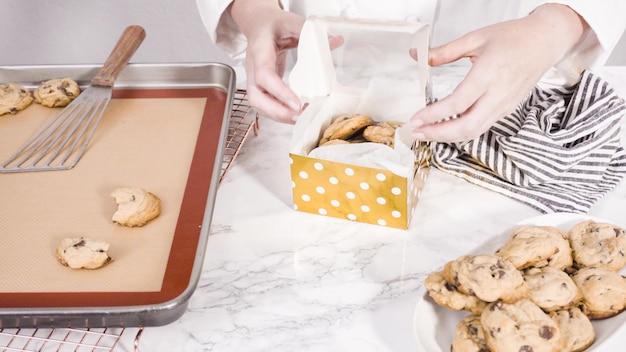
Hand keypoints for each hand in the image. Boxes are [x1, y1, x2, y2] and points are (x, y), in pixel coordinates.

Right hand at [229, 0, 304, 123]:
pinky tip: (296, 114)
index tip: (297, 103)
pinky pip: (266, 104)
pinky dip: (280, 112)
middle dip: (277, 112)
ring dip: (279, 116)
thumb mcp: (291, 22)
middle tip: (300, 116)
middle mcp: (253, 68)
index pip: (264, 75)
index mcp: (259, 50)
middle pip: (256, 97)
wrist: (259, 25)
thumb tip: (335, 41)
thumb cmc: (274, 25)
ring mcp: (254, 79)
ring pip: (259, 104)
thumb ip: (310, 31)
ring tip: (301, 118)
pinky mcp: (261, 86)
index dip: (279, 92)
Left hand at [410, 4, 587, 142]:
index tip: (416, 118)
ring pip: (474, 131)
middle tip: (416, 132)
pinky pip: (482, 127)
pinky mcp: (506, 110)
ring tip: (426, 133)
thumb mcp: (475, 38)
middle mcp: (498, 93)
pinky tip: (445, 128)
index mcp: (488, 73)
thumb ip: (444, 51)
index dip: (434, 115)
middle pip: (466, 126)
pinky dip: (461, 132)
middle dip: (438, 134)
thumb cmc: (514, 37)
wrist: (545, 42)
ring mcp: (504, 105)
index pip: (457, 103)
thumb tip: (417, 55)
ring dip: (448, 137)